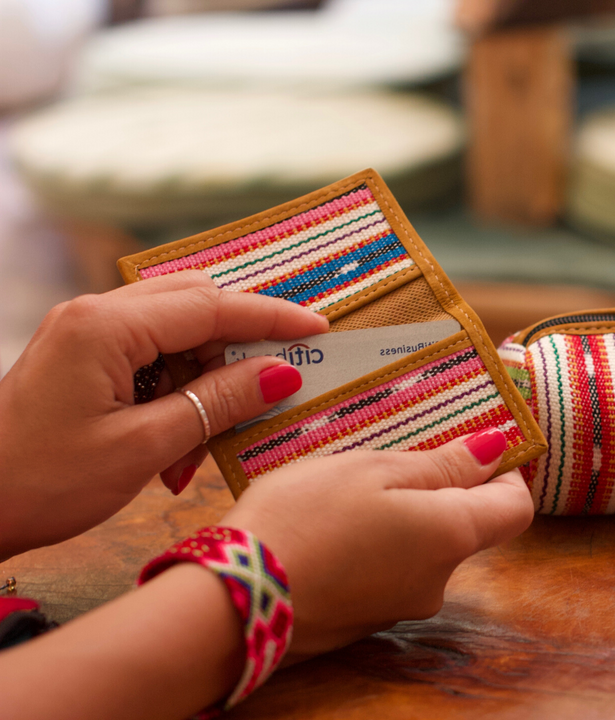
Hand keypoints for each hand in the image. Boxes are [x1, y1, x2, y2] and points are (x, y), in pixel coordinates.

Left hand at [0, 271, 327, 558]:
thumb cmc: (44, 482)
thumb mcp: (144, 446)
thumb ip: (217, 402)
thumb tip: (280, 373)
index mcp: (105, 325)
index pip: (210, 306)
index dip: (270, 317)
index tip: (317, 328)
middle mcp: (96, 314)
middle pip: (194, 309)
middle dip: (239, 346)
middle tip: (275, 382)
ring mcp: (89, 333)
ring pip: (177, 335)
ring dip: (206, 380)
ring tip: (207, 440)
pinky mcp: (88, 356)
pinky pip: (154, 357)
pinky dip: (179, 392)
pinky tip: (178, 442)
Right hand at [221, 428, 532, 658]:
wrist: (234, 598)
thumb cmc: (306, 517)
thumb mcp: (373, 470)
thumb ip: (441, 464)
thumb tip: (495, 450)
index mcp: (449, 537)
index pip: (514, 506)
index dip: (504, 470)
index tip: (472, 441)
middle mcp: (437, 581)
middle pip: (463, 523)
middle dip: (438, 484)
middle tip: (392, 446)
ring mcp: (400, 605)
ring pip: (420, 542)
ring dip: (401, 509)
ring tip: (349, 479)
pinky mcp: (366, 615)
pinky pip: (388, 565)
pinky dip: (375, 538)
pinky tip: (332, 519)